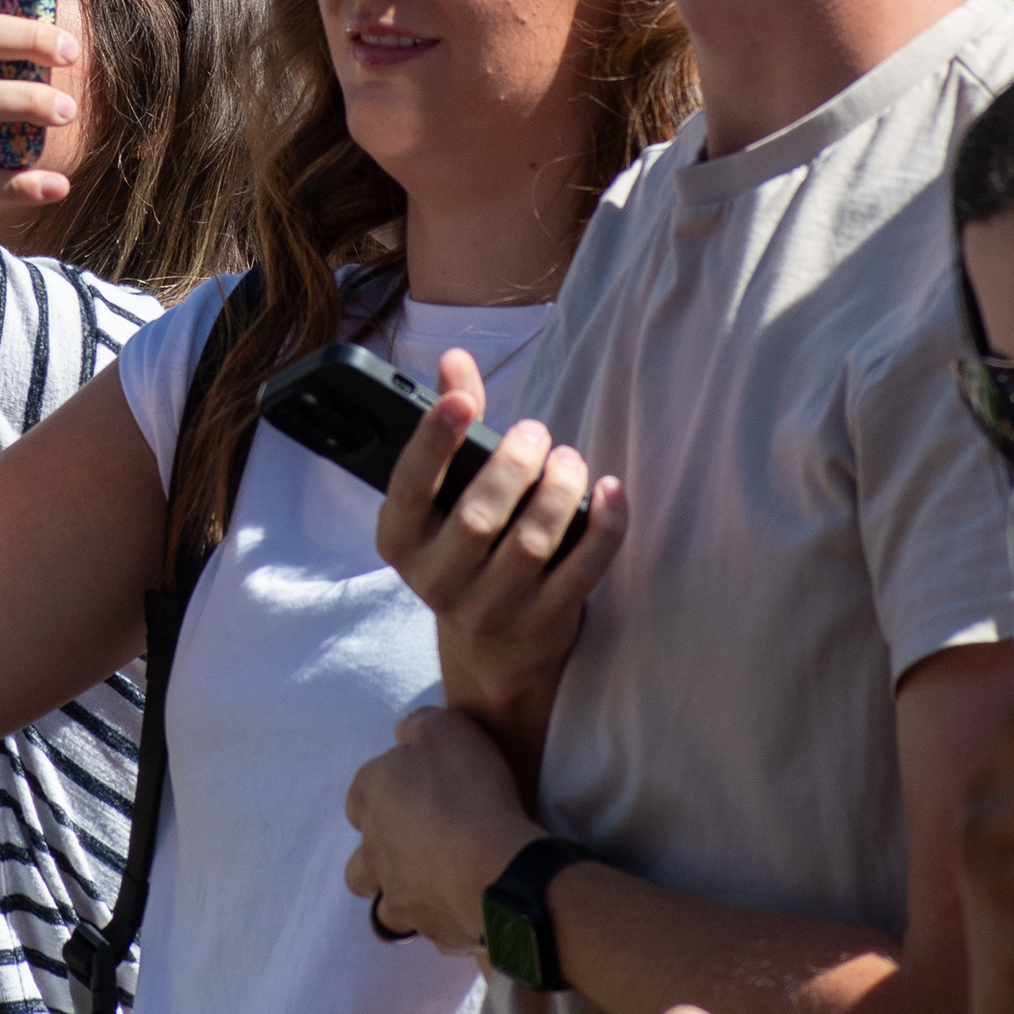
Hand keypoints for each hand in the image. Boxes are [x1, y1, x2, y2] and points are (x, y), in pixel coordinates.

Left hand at [340, 704, 544, 956]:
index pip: (361, 797)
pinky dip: (444, 921)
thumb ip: (418, 727)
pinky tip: (470, 908)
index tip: (417, 794)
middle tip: (421, 849)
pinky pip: (431, 929)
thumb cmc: (467, 790)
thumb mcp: (444, 729)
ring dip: (404, 897)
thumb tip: (405, 732)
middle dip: (380, 860)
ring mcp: (397, 896)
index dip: (388, 796)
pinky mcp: (430, 929)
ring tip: (439, 887)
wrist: (495, 865)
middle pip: (361, 864)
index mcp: (369, 797)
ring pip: (384, 906)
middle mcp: (372, 851)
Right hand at [368, 348, 621, 762]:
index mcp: (401, 541)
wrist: (490, 653)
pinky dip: (603, 528)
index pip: (409, 488)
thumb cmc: (465, 550)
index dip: (433, 442)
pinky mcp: (543, 624)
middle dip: (514, 466)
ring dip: (559, 492)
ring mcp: (491, 610)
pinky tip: (611, 492)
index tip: (462, 400)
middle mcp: (437, 581)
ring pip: (530, 545)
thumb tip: (454, 360)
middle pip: (478, 518)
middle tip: (537, 433)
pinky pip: (581, 572)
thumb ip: (451, 428)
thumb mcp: (443, 499)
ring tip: (571, 460)